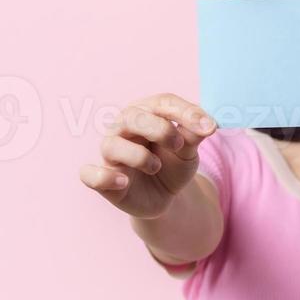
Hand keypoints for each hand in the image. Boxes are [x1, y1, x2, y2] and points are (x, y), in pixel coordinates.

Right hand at [79, 93, 217, 218]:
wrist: (166, 196)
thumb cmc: (173, 164)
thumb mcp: (188, 151)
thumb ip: (195, 135)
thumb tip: (208, 125)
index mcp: (146, 112)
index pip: (163, 103)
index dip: (186, 112)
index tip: (210, 128)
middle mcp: (123, 128)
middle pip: (133, 116)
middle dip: (160, 129)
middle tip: (180, 145)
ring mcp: (111, 153)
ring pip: (112, 145)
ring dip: (139, 156)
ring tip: (155, 166)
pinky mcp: (104, 179)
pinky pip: (89, 174)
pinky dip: (104, 177)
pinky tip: (124, 181)